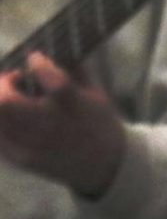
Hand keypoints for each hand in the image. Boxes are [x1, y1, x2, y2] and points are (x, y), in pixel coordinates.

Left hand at [0, 51, 126, 197]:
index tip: (36, 60)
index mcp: (76, 108)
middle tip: (14, 81)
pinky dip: (2, 122)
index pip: (55, 83)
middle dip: (3, 85)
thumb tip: (44, 51)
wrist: (105, 166)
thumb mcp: (95, 94)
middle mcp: (52, 128)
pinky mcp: (23, 159)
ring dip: (2, 101)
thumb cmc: (98, 124)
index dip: (39, 65)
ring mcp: (33, 146)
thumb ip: (72, 71)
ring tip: (13, 99)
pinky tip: (13, 119)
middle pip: (6, 102)